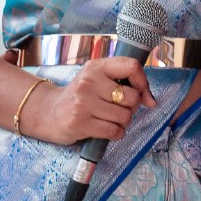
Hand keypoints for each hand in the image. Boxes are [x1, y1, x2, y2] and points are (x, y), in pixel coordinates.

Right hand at [23, 56, 156, 145]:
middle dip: (131, 108)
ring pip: (124, 116)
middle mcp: (89, 82)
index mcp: (96, 67)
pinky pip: (113, 131)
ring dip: (123, 122)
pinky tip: (107, 130)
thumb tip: (152, 101)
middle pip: (132, 97)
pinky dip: (116, 133)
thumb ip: (124, 83)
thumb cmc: (80, 96)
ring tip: (110, 119)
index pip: (131, 66)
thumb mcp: (97, 80)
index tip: (142, 94)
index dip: (143, 82)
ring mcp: (83, 103)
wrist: (48, 112)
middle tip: (119, 109)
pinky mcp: (79, 123)